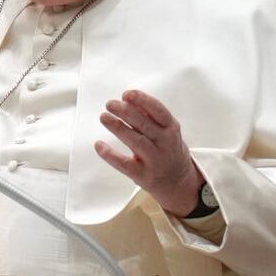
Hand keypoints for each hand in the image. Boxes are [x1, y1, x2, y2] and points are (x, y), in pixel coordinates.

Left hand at [94, 89, 202, 216]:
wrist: (177, 182)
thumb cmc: (167, 149)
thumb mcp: (167, 131)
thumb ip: (150, 116)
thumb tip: (129, 99)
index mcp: (172, 129)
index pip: (159, 111)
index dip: (142, 101)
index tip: (127, 94)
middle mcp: (165, 144)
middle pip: (144, 125)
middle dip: (126, 112)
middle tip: (110, 104)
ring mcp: (154, 160)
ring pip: (135, 141)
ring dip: (118, 127)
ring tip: (104, 117)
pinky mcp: (142, 175)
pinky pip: (124, 164)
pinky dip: (110, 154)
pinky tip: (99, 145)